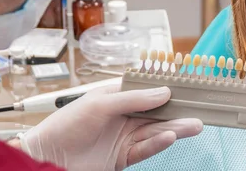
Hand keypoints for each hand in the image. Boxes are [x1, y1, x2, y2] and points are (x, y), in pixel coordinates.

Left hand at [19, 78, 202, 170]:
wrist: (47, 157)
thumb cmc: (65, 125)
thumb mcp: (99, 104)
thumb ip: (133, 99)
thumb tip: (163, 92)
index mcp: (116, 97)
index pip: (147, 91)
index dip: (167, 89)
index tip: (188, 88)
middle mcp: (122, 117)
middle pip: (155, 113)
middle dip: (177, 112)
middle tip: (199, 110)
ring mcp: (123, 138)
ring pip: (155, 131)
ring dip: (174, 128)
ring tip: (194, 125)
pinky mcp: (122, 158)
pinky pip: (145, 149)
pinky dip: (158, 143)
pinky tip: (170, 136)